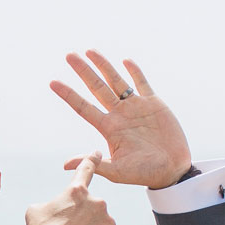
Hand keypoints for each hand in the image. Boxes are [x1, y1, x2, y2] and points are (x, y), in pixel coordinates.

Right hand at [25, 155, 121, 224]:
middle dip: (83, 219)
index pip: (87, 169)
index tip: (97, 153)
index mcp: (76, 191)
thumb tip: (55, 208)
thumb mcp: (36, 211)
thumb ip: (51, 203)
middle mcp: (97, 202)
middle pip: (92, 208)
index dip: (91, 159)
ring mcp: (108, 220)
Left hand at [49, 50, 192, 189]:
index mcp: (109, 128)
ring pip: (116, 81)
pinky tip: (125, 61)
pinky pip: (142, 83)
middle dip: (83, 71)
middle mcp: (119, 115)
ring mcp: (136, 107)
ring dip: (104, 66)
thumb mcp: (117, 171)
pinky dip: (134, 72)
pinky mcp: (154, 104)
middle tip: (69, 55)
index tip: (52, 83)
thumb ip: (95, 164)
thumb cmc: (144, 174)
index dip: (69, 95)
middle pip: (97, 88)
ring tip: (90, 51)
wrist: (172, 170)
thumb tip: (65, 165)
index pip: (83, 107)